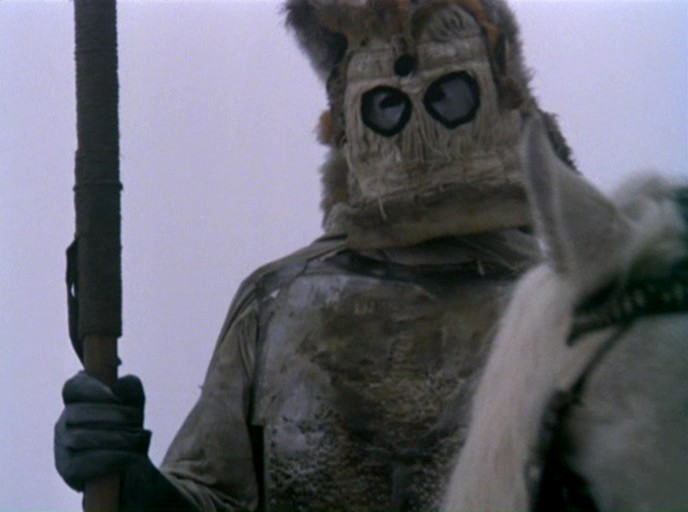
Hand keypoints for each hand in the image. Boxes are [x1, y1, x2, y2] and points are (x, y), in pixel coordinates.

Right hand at [54, 371, 151, 490]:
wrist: (132, 466)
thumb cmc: (129, 427)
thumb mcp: (134, 403)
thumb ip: (129, 388)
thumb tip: (117, 388)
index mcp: (77, 398)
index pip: (74, 387)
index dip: (91, 389)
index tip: (115, 396)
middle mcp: (64, 420)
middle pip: (77, 413)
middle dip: (113, 416)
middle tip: (137, 421)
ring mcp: (62, 445)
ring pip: (79, 438)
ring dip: (114, 438)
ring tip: (136, 439)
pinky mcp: (67, 469)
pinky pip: (84, 463)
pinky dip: (111, 458)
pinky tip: (128, 457)